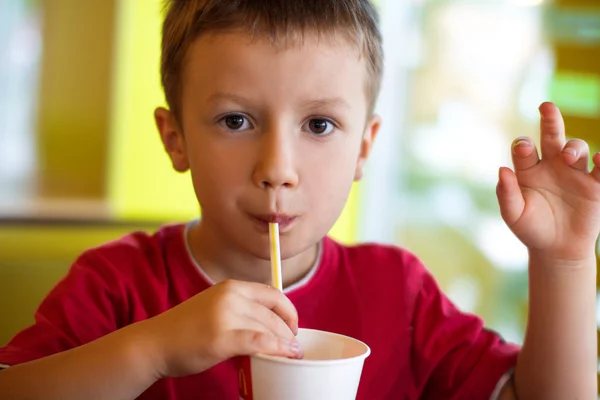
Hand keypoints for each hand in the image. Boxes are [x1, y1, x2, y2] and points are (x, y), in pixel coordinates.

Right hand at [138, 279, 301, 377]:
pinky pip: (261, 342)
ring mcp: (226, 316)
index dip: (289, 311)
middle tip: (292, 345)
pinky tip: (287, 355)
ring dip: (286, 343)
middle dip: (288, 331)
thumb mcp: (215, 307)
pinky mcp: (222, 338)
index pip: (272, 294)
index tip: (293, 326)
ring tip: (292, 353)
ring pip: (270, 328)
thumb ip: (240, 309)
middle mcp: (230, 296)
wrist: (154, 344)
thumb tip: (272, 324)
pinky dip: (278, 349)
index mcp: (230, 287)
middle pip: (274, 313)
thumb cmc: (185, 331)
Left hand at [496, 102, 599, 262]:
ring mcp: (573, 172)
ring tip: (569, 156)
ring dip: (574, 147)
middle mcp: (551, 165)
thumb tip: (501, 169)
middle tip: (546, 107)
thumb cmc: (531, 228)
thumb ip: (506, 193)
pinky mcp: (593, 185)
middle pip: (551, 136)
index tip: (524, 149)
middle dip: (550, 121)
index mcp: (528, 169)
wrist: (556, 249)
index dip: (523, 146)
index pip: (524, 149)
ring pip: (576, 148)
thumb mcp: (513, 214)